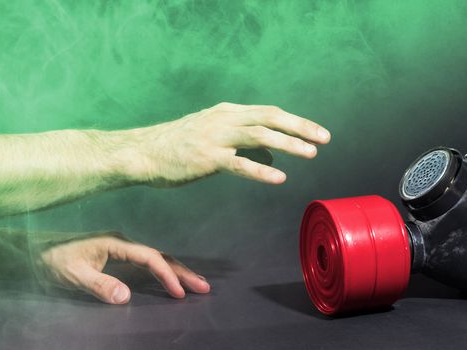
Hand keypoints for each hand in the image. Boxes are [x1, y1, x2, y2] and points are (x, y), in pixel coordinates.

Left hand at [39, 234, 209, 303]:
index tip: (178, 293)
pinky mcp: (115, 256)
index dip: (166, 275)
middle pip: (160, 256)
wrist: (31, 250)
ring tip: (196, 284)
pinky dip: (162, 272)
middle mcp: (121, 243)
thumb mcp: (72, 275)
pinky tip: (169, 280)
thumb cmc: (50, 260)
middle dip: (183, 272)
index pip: (150, 258)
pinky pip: (145, 264)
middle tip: (205, 287)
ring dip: (176, 271)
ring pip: (155, 259)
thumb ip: (99, 284)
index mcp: (115, 243)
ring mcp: (119, 249)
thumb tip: (126, 296)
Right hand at [119, 102, 330, 185]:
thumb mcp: (214, 137)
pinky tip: (279, 177)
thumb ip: (245, 143)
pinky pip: (239, 163)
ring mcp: (215, 137)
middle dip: (300, 127)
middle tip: (324, 138)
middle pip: (270, 118)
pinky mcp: (206, 158)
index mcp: (227, 112)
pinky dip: (261, 169)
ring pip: (260, 136)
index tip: (318, 131)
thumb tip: (274, 153)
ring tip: (310, 154)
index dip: (296, 121)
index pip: (269, 112)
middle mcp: (224, 119)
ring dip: (289, 144)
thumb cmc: (178, 147)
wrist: (142, 153)